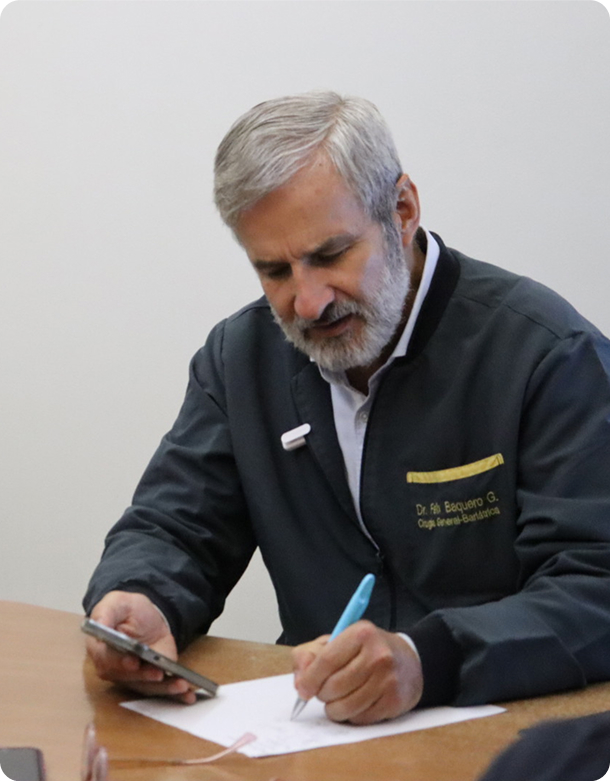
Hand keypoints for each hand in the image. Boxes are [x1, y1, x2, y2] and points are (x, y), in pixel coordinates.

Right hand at [85, 590, 196, 703]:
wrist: (147, 617)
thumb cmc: (126, 610)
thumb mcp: (115, 603)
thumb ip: (105, 613)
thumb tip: (99, 624)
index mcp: (100, 648)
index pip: (105, 659)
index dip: (118, 662)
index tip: (132, 662)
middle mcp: (113, 668)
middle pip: (126, 677)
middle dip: (143, 677)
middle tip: (158, 673)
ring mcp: (132, 677)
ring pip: (144, 687)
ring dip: (163, 689)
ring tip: (180, 685)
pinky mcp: (149, 679)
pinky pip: (159, 689)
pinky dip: (173, 693)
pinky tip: (187, 695)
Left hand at [292, 621, 422, 723]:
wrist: (410, 661)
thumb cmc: (366, 650)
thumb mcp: (337, 641)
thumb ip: (310, 655)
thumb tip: (300, 684)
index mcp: (361, 633)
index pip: (327, 660)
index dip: (310, 678)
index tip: (303, 689)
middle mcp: (378, 655)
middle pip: (334, 686)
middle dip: (323, 694)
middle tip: (326, 690)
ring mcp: (388, 679)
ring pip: (345, 707)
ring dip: (334, 708)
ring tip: (339, 698)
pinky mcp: (394, 701)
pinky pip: (360, 719)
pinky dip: (351, 716)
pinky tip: (357, 703)